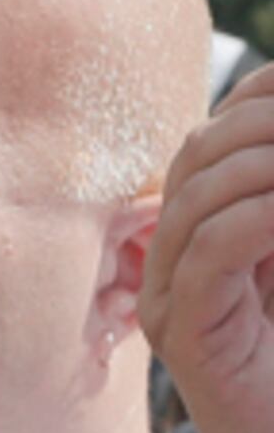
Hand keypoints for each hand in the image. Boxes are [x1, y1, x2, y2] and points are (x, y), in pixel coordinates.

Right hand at [146, 67, 273, 432]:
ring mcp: (170, 300)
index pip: (217, 133)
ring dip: (272, 162)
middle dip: (269, 118)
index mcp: (209, 233)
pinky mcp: (185, 340)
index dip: (263, 92)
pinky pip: (209, 250)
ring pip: (200, 191)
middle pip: (202, 149)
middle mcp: (175, 260)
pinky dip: (262, 216)